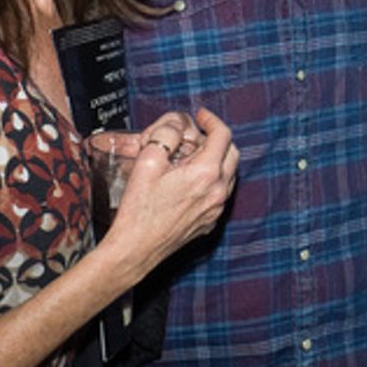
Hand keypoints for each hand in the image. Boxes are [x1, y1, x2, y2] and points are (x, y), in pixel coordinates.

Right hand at [99, 108, 237, 284]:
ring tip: (192, 156)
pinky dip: (213, 180)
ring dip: (217, 159)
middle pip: (232, 153)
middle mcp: (217, 192)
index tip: (200, 116)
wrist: (135, 250)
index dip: (211, 120)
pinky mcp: (209, 222)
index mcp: (206, 173)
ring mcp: (216, 209)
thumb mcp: (147, 161)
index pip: (223, 135)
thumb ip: (166, 134)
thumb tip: (178, 124)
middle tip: (196, 135)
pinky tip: (190, 181)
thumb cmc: (139, 209)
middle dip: (217, 138)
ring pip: (229, 174)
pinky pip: (220, 193)